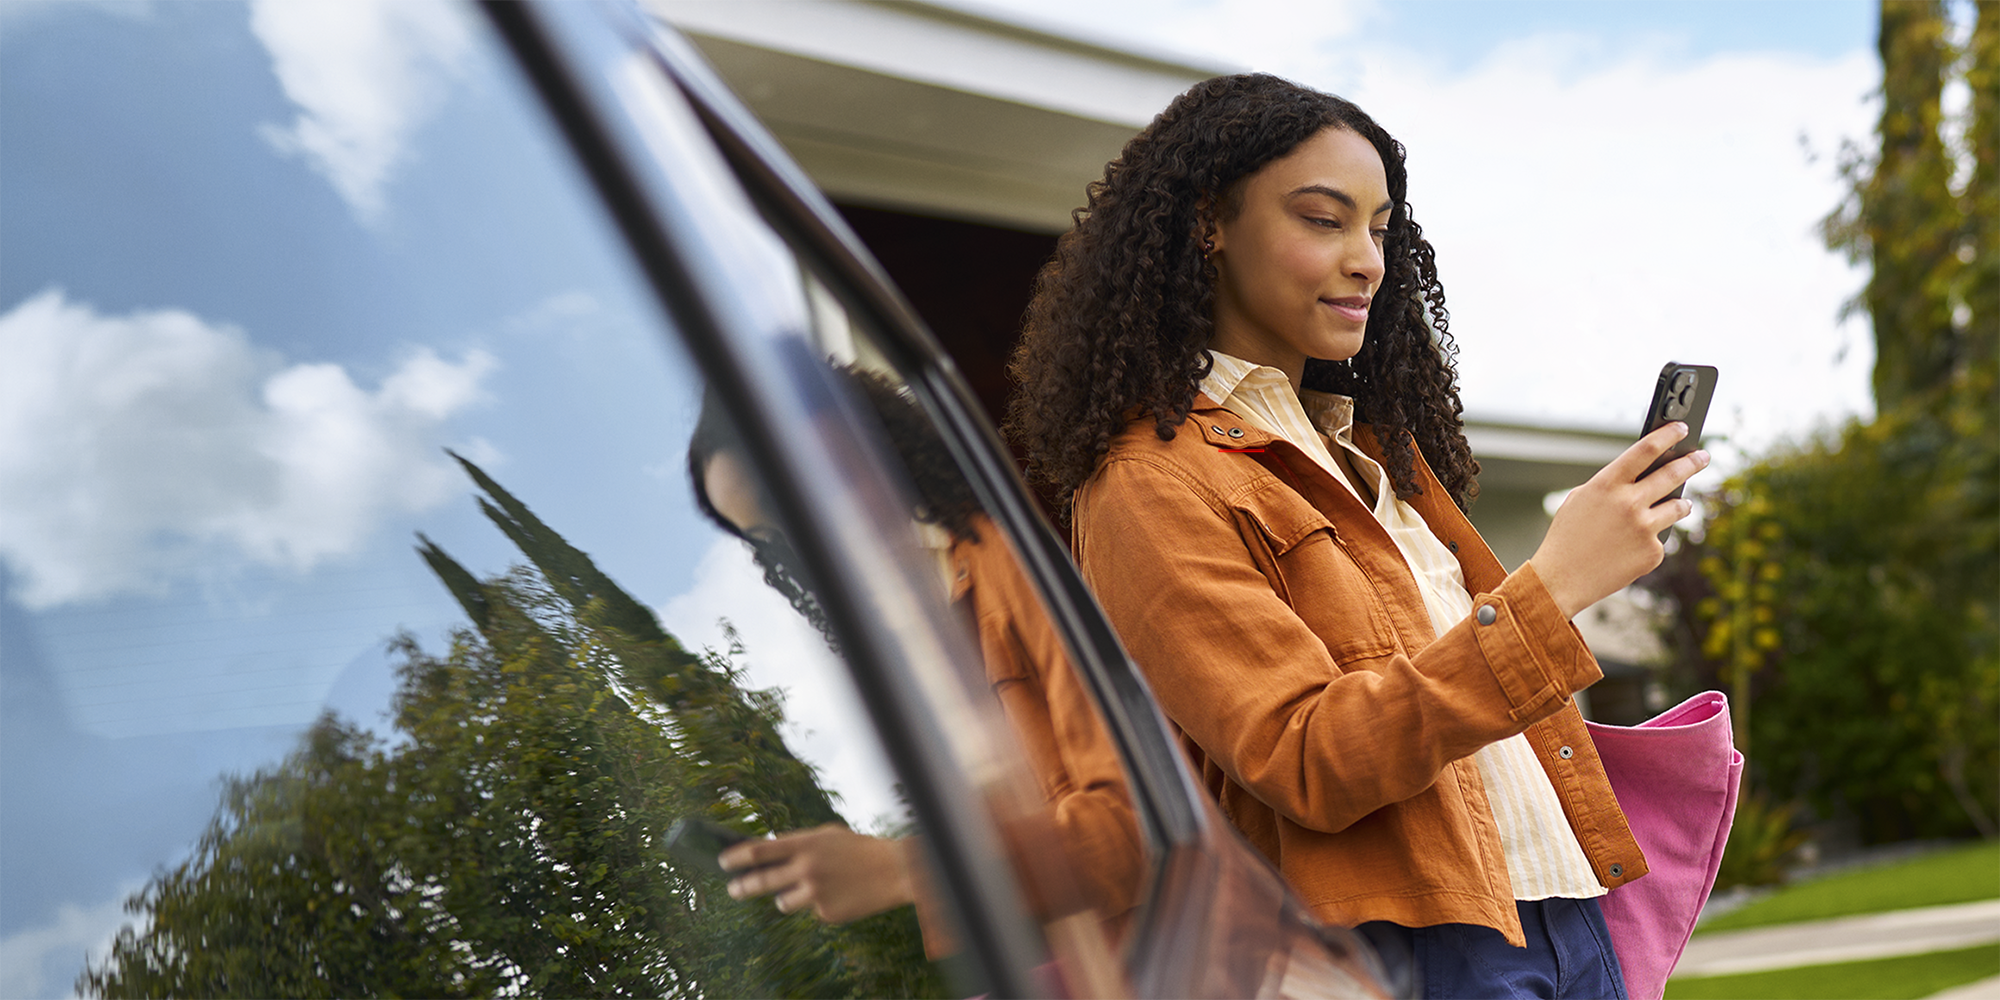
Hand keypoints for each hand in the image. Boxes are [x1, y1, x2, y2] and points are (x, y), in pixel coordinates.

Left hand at [720, 824, 916, 922]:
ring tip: (811, 887)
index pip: (759, 851)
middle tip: (732, 889)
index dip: (736, 857)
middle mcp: (806, 868)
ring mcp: (815, 893)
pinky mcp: (825, 912)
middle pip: (761, 881)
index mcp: (806, 844)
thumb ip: (798, 844)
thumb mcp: (826, 836)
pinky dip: (819, 904)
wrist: (894, 870)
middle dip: (742, 887)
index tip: (723, 862)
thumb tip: (766, 855)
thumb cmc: (858, 849)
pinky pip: (811, 910)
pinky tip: (839, 894)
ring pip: (782, 901)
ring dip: (788, 897)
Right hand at [1527, 421, 1709, 617]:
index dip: (1667, 435)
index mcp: (1607, 484)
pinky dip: (1651, 540)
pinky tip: (1633, 547)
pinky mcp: (1653, 552)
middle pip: (1673, 473)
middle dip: (1692, 461)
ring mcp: (1644, 528)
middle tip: (1703, 456)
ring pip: (1678, 507)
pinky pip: (1661, 538)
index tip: (1681, 428)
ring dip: (1682, 503)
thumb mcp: (1581, 499)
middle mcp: (1629, 503)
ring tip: (1682, 503)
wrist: (1561, 579)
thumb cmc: (1568, 537)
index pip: (1646, 450)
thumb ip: (1611, 485)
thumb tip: (1643, 478)